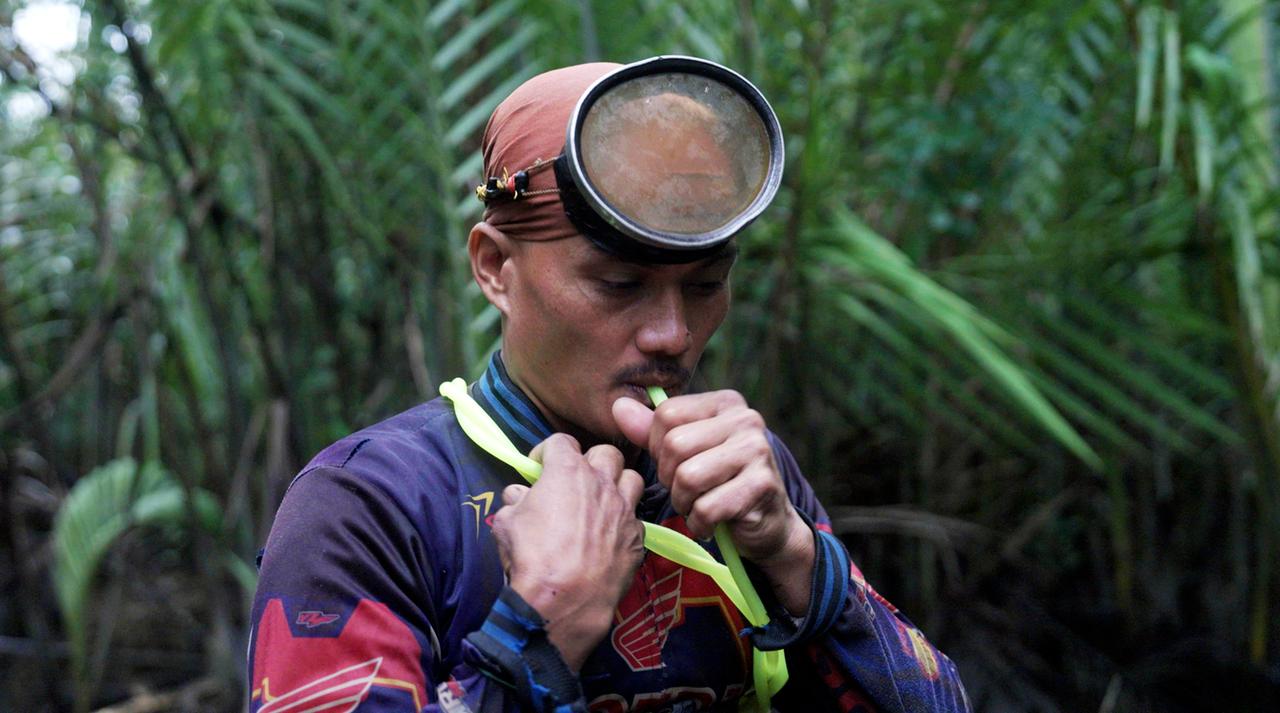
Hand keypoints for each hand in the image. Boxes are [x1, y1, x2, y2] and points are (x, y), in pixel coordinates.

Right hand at [491, 434, 645, 669]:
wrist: (565, 601)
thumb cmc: (530, 557)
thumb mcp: (507, 523)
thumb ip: (516, 502)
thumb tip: (520, 495)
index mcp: (568, 472)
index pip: (561, 441)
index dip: (548, 451)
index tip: (539, 467)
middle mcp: (602, 483)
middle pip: (605, 453)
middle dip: (589, 461)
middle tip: (575, 482)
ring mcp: (624, 510)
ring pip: (631, 478)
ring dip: (616, 484)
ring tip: (601, 501)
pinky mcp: (637, 538)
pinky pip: (635, 518)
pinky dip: (622, 521)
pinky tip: (609, 536)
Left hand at [612, 391, 814, 613]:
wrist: (768, 524)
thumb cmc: (719, 483)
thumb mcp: (684, 452)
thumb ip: (650, 431)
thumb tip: (618, 406)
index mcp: (725, 403)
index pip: (666, 414)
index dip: (658, 448)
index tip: (676, 465)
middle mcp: (746, 419)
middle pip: (674, 446)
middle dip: (669, 478)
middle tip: (687, 491)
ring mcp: (757, 450)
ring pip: (687, 477)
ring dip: (684, 502)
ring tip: (698, 505)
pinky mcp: (762, 485)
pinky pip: (707, 508)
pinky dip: (701, 524)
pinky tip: (712, 524)